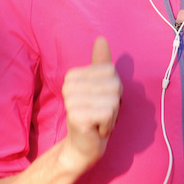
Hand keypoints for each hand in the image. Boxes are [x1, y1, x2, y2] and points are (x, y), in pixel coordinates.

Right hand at [59, 36, 122, 174]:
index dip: (113, 89)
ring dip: (111, 115)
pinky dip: (108, 124)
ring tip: (98, 121)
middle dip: (114, 103)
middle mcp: (69, 85)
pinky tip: (96, 129)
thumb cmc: (94, 114)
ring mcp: (71, 100)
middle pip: (113, 86)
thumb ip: (100, 63)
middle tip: (100, 114)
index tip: (101, 101)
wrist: (82, 144)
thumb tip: (101, 39)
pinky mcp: (77, 116)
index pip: (111, 72)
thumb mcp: (101, 86)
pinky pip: (108, 114)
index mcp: (74, 75)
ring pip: (112, 100)